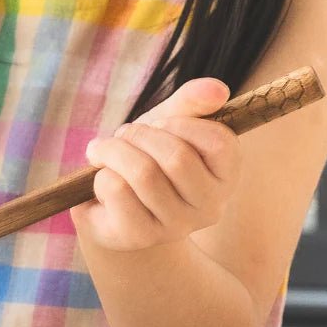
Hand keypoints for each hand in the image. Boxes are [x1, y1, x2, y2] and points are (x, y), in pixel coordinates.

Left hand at [73, 79, 241, 251]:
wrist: (109, 207)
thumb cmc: (145, 159)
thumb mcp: (167, 125)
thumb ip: (191, 103)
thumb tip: (217, 90)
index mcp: (226, 177)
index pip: (217, 141)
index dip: (179, 123)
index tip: (158, 123)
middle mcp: (209, 207)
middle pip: (176, 157)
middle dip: (140, 134)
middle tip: (124, 134)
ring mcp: (176, 227)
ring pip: (143, 173)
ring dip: (114, 151)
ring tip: (104, 152)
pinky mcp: (139, 236)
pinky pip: (116, 190)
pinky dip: (101, 175)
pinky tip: (101, 180)